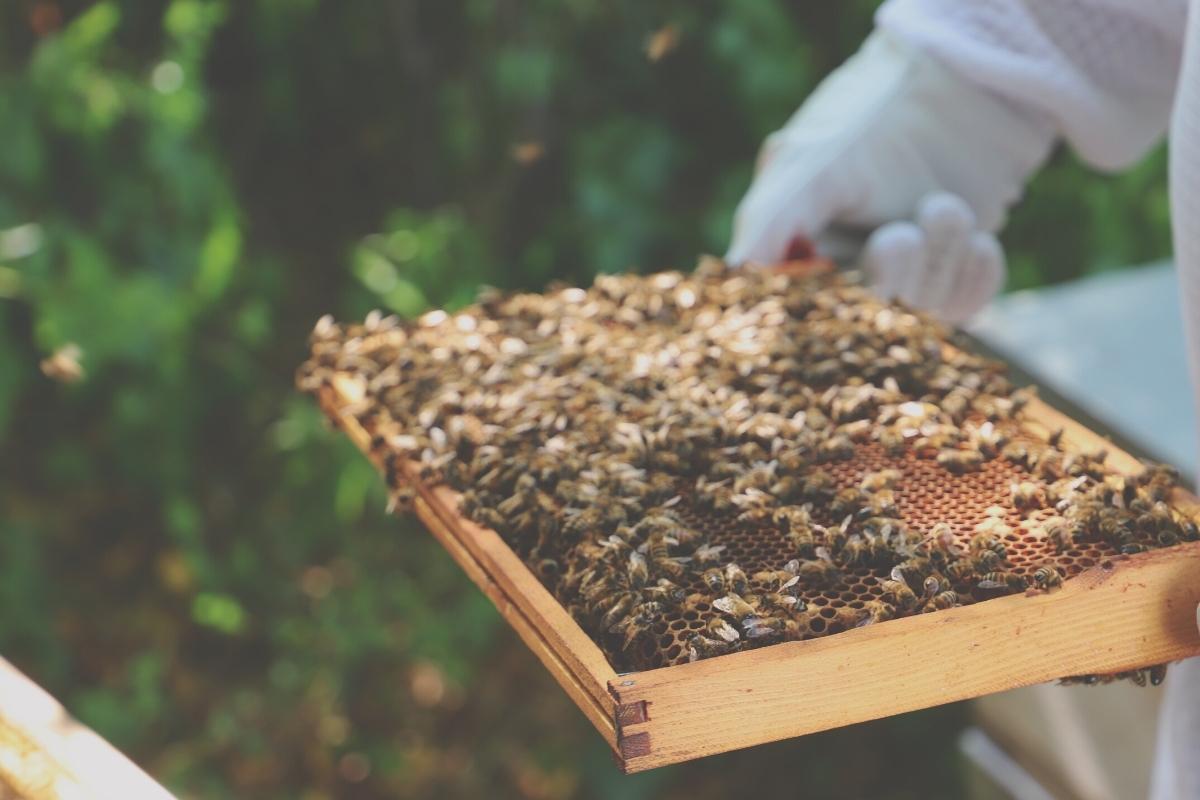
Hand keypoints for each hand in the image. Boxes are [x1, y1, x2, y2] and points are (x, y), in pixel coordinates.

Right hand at [726, 29, 1052, 320]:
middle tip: (899, 235)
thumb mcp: (811, 166)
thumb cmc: (873, 116)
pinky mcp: (951, 275)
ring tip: (944, 205)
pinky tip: (977, 239)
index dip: (819, 308)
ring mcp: (901, 277)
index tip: (842, 287)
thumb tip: (730, 274)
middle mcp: (844, 269)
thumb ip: (768, 222)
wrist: (966, 83)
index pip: (797, 308)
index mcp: (797, 245)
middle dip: (888, 275)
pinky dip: (974, 274)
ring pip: (918, 311)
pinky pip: (965, 306)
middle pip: (863, 319)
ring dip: (937, 257)